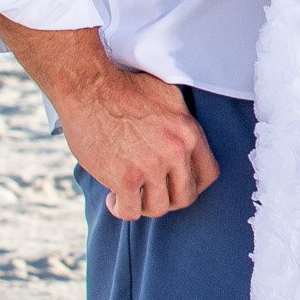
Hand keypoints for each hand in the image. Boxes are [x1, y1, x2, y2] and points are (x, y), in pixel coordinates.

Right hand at [60, 58, 218, 221]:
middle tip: (152, 193)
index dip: (194, 184)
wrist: (90, 88)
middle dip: (170, 199)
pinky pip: (131, 212)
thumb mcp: (169, 97)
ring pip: (159, 208)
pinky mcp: (124, 178)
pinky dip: (121, 209)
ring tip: (132, 195)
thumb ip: (182, 124)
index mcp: (189, 132)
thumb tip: (187, 143)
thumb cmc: (125, 88)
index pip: (209, 174)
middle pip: (186, 197)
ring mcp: (150, 167)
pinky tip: (114, 197)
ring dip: (144, 206)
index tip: (178, 185)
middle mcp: (175, 152)